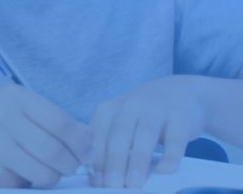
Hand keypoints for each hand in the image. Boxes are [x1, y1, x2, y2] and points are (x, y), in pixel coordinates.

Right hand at [0, 85, 91, 187]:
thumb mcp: (10, 108)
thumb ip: (48, 120)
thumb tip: (92, 138)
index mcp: (14, 97)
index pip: (63, 123)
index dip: (81, 143)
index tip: (84, 153)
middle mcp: (3, 117)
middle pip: (56, 151)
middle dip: (69, 165)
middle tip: (64, 167)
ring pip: (44, 172)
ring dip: (50, 178)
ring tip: (40, 172)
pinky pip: (22, 183)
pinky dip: (24, 182)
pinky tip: (11, 172)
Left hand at [89, 75, 204, 188]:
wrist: (181, 93)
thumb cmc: (142, 117)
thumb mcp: (120, 124)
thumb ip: (107, 146)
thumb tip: (97, 178)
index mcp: (109, 109)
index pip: (98, 135)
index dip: (97, 158)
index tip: (96, 181)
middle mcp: (130, 106)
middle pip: (119, 135)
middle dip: (114, 162)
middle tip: (113, 185)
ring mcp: (157, 110)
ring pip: (144, 135)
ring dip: (138, 161)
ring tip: (134, 184)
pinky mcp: (181, 118)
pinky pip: (175, 138)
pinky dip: (170, 155)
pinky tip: (164, 171)